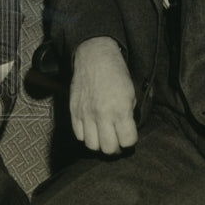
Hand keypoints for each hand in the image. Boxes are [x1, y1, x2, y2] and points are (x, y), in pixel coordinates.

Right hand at [69, 36, 137, 154]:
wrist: (95, 57)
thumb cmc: (116, 73)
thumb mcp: (131, 93)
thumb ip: (128, 115)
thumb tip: (125, 130)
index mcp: (120, 110)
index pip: (127, 141)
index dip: (130, 141)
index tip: (129, 136)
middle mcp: (102, 115)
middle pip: (108, 148)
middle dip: (115, 147)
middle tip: (117, 141)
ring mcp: (86, 114)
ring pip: (92, 145)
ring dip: (99, 144)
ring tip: (103, 136)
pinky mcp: (74, 111)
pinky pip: (78, 134)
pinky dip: (86, 136)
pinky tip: (91, 129)